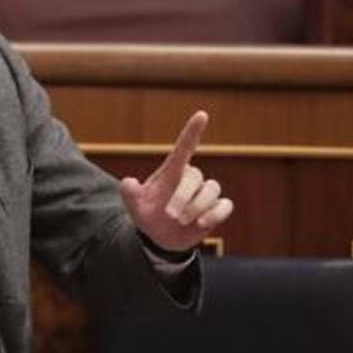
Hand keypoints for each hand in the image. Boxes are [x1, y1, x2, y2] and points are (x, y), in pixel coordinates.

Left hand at [120, 110, 233, 251]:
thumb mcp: (136, 208)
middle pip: (195, 176)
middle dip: (183, 196)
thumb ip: (130, 195)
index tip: (202, 115)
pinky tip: (200, 225)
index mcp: (172, 172)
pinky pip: (225, 206)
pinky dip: (214, 215)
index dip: (192, 131)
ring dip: (196, 208)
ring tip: (181, 221)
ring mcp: (205, 193)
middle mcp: (191, 179)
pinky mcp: (217, 209)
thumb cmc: (149, 215)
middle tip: (169, 215)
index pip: (184, 148)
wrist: (162, 238)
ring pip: (212, 189)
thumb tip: (127, 182)